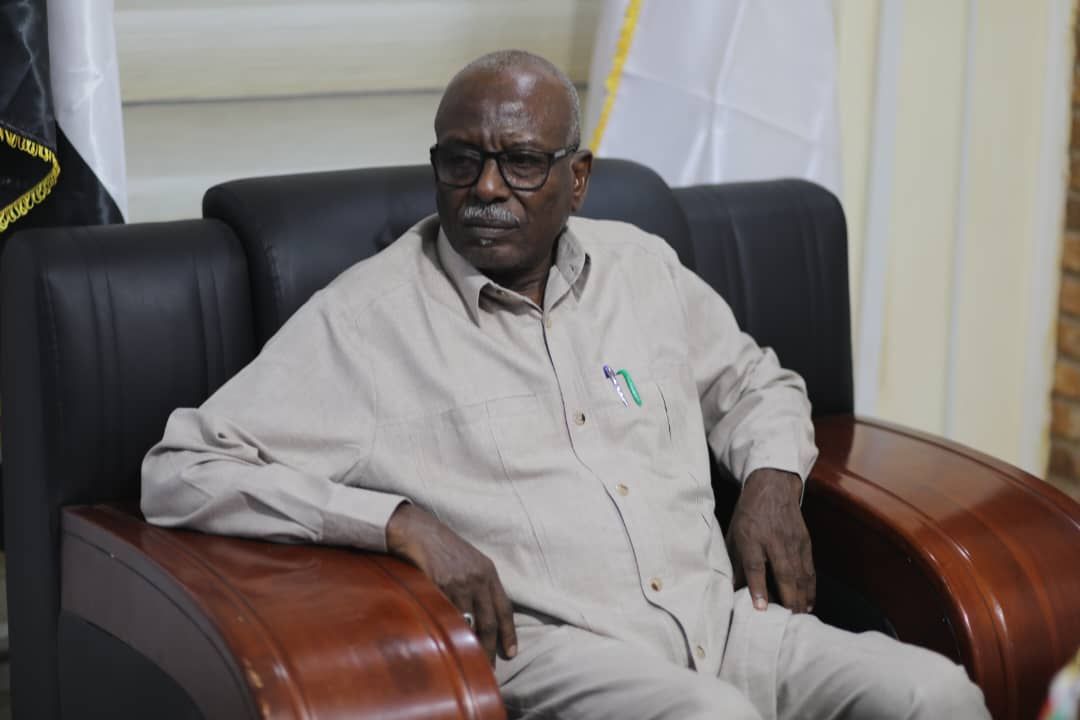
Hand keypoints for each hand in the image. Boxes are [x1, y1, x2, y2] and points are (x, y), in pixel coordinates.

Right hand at [385, 503, 517, 662]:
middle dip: (489, 648)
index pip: (505, 608)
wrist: (419, 530)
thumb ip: (478, 584)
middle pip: (488, 622)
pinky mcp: (439, 586)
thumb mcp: (469, 561)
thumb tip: (481, 614)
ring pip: (468, 623)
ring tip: (468, 662)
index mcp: (488, 572)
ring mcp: (458, 583)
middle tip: (489, 669)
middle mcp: (478, 579)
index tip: (512, 653)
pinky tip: (447, 644)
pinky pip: (446, 615)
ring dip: (468, 645)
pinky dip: (448, 632)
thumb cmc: (443, 547)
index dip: (509, 633)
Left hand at [725, 468, 814, 612]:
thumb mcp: (734, 534)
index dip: (758, 587)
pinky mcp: (805, 542)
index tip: (761, 608)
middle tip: (787, 622)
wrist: (772, 486)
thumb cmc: (748, 514)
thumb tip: (733, 590)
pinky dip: (810, 588)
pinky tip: (808, 604)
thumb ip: (735, 562)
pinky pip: (809, 570)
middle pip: (783, 573)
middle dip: (787, 599)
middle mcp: (774, 540)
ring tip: (799, 619)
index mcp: (751, 537)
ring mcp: (792, 541)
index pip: (755, 565)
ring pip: (799, 574)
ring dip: (800, 598)